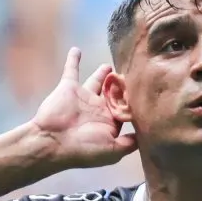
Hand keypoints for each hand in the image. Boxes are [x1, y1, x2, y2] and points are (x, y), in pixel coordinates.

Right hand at [31, 48, 137, 168]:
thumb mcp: (112, 151)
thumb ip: (129, 143)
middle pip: (114, 93)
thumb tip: (148, 136)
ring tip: (111, 66)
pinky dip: (73, 59)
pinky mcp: (69, 87)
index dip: (136, 101)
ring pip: (96, 81)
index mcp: (109, 123)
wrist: (52, 142)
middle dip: (122, 85)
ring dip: (103, 74)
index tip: (147, 91)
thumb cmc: (84, 148)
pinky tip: (76, 49)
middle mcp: (98, 109)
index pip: (126, 108)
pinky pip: (71, 69)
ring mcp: (84, 97)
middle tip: (133, 73)